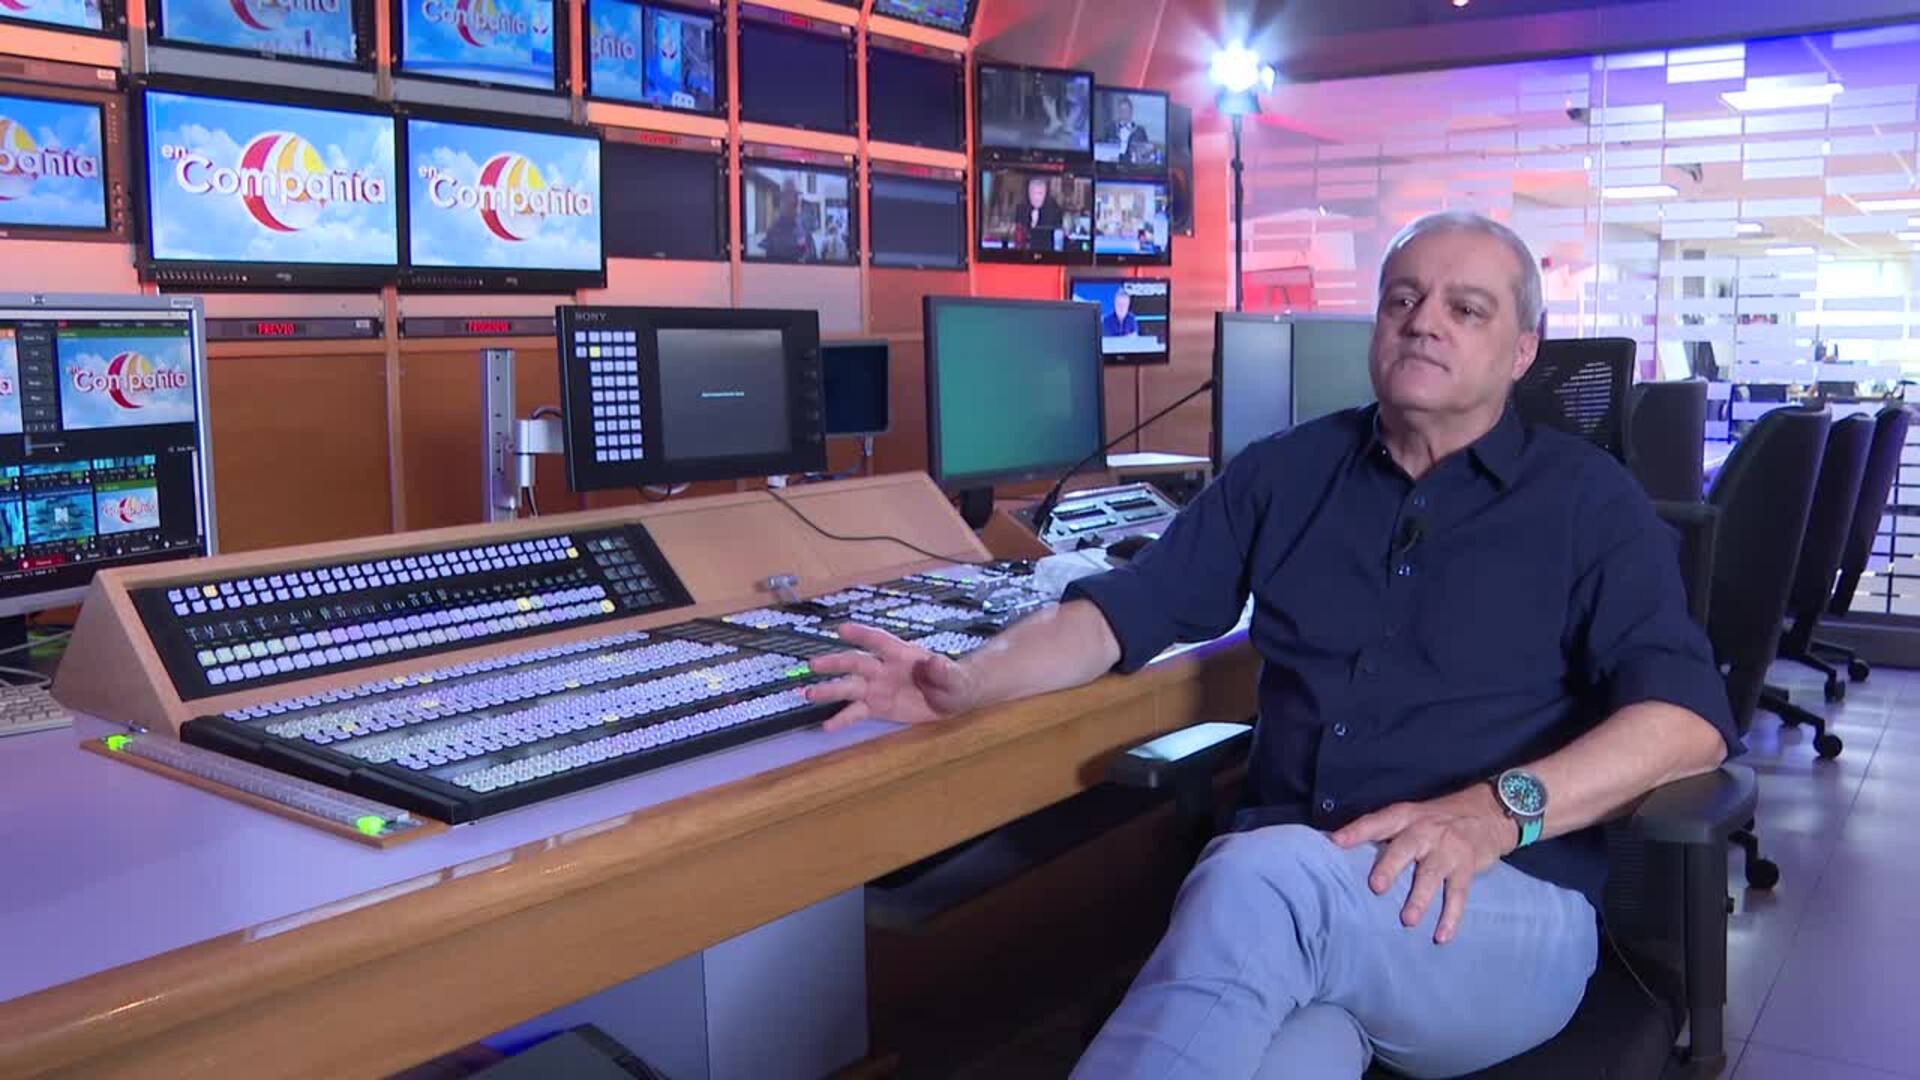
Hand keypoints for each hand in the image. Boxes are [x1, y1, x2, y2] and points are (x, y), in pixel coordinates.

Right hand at [804, 622, 980, 732]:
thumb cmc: (953, 681)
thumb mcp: (953, 677)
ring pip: (849, 687)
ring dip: (829, 690)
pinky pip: (856, 713)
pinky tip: (826, 726)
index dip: (862, 635)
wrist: (953, 698)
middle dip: (836, 663)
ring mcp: (877, 688)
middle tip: (814, 665)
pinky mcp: (876, 707)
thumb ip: (943, 670)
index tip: (842, 630)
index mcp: (901, 654)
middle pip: (856, 663)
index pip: (879, 641)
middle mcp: (883, 668)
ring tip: (808, 693)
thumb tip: (934, 661)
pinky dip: (841, 719)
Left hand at [1330, 786, 1517, 944]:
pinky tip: (1442, 936)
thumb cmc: (1435, 820)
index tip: (1336, 842)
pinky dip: (1451, 917)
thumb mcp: (1410, 815)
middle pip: (1405, 848)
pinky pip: (1458, 894)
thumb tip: (1337, 847)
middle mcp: (1425, 830)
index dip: (1357, 831)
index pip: (1377, 822)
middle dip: (1390, 866)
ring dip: (1419, 898)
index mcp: (1405, 816)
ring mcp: (1448, 849)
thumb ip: (1382, 832)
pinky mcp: (1467, 867)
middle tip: (1376, 887)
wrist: (1487, 813)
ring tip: (1407, 921)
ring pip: (1431, 874)